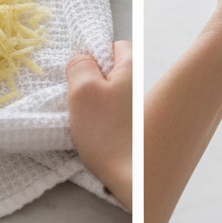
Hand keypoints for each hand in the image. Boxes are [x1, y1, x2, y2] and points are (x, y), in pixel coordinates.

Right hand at [67, 40, 132, 209]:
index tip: (82, 75)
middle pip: (113, 71)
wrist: (131, 178)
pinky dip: (103, 121)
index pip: (116, 45)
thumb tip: (82, 58)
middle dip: (93, 82)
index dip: (95, 56)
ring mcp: (139, 107)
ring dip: (96, 104)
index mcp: (132, 68)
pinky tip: (97, 135)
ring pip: (112, 94)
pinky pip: (114, 114)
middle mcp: (141, 84)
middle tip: (81, 101)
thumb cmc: (107, 132)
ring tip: (88, 121)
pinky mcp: (135, 128)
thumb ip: (80, 66)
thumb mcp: (83, 90)